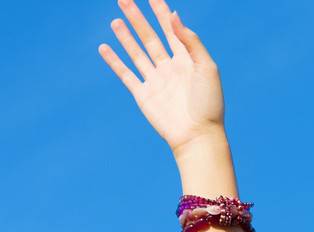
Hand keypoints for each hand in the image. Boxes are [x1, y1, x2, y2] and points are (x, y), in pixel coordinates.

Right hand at [98, 0, 223, 154]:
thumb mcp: (206, 68)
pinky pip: (125, 73)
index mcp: (187, 61)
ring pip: (137, 52)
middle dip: (138, 18)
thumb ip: (190, 41)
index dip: (162, 13)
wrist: (198, 136)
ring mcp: (156, 81)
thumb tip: (173, 15)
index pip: (172, 31)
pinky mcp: (143, 94)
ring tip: (116, 20)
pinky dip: (114, 60)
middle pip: (150, 37)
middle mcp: (170, 69)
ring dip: (126, 36)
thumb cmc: (208, 104)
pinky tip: (104, 47)